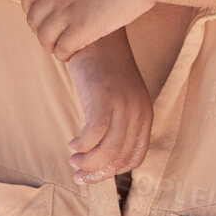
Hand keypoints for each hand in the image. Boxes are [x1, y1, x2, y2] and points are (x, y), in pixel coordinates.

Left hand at [22, 0, 154, 60]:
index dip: (30, 10)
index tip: (39, 19)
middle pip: (33, 19)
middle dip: (40, 32)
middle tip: (52, 39)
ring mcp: (67, 10)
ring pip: (44, 38)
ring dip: (50, 47)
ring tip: (60, 50)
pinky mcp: (82, 28)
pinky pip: (62, 49)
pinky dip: (64, 55)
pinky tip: (72, 56)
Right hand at [61, 34, 151, 184]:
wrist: (95, 40)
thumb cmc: (101, 71)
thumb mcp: (116, 100)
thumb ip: (115, 124)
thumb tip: (99, 154)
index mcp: (144, 116)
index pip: (135, 157)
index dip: (113, 171)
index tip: (94, 174)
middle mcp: (137, 113)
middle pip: (120, 158)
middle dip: (97, 173)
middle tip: (78, 175)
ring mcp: (122, 106)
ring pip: (108, 151)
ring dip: (88, 163)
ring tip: (74, 161)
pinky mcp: (103, 99)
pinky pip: (94, 134)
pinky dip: (82, 145)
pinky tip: (72, 144)